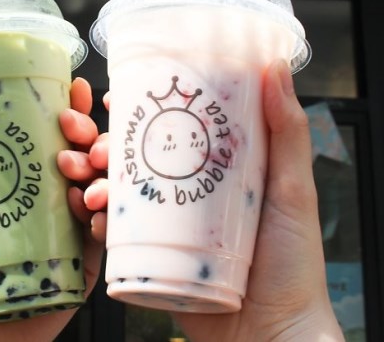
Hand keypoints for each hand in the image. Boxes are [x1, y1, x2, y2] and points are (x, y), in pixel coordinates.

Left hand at [0, 78, 104, 341]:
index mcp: (24, 179)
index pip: (54, 133)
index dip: (71, 107)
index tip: (73, 88)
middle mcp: (53, 198)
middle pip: (87, 154)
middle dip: (90, 136)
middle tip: (72, 137)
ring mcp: (72, 229)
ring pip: (106, 187)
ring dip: (102, 173)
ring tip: (80, 181)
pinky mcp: (86, 263)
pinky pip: (110, 233)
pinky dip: (108, 218)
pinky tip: (93, 214)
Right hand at [83, 60, 343, 341]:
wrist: (273, 338)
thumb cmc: (294, 265)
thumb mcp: (292, 190)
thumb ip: (287, 132)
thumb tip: (276, 68)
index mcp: (223, 172)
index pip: (177, 129)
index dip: (146, 109)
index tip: (118, 94)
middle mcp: (194, 195)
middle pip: (140, 159)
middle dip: (107, 147)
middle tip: (94, 145)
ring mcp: (173, 229)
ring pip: (124, 196)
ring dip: (96, 183)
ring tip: (89, 184)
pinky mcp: (157, 263)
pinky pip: (121, 239)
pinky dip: (100, 225)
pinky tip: (90, 217)